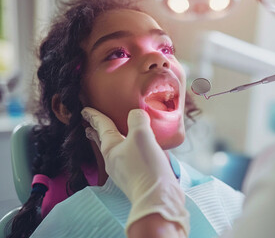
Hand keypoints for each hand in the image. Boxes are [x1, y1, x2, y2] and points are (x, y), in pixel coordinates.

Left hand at [81, 107, 188, 235]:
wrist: (157, 197)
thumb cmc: (145, 166)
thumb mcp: (141, 135)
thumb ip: (137, 120)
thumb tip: (137, 114)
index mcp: (110, 148)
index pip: (101, 127)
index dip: (94, 117)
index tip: (84, 111)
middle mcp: (114, 161)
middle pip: (103, 142)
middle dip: (97, 133)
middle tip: (88, 127)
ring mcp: (124, 172)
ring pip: (117, 152)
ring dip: (115, 142)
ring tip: (116, 136)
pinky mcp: (136, 180)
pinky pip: (130, 160)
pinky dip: (130, 152)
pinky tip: (139, 151)